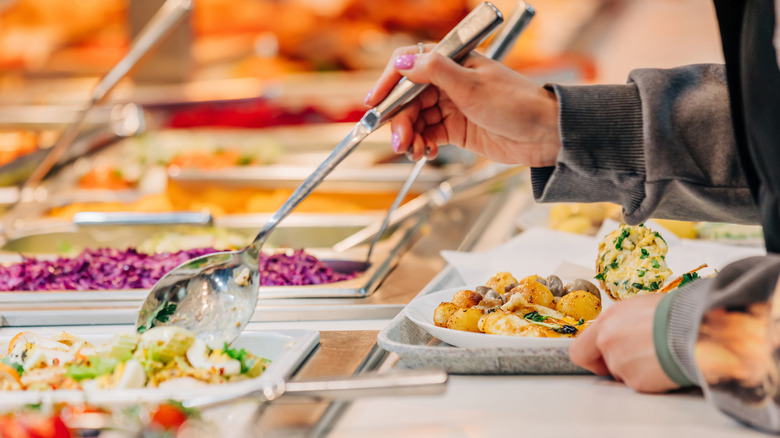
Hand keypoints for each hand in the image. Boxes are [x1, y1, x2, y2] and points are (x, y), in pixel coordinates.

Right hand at [364, 46, 560, 165]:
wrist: (544, 135)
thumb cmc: (518, 104)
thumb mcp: (472, 86)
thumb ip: (435, 71)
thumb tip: (403, 60)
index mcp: (453, 63)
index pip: (410, 66)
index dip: (389, 84)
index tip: (375, 104)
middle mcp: (449, 83)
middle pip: (409, 99)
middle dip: (401, 121)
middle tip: (401, 142)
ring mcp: (451, 106)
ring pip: (416, 120)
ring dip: (410, 136)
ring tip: (415, 151)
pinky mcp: (456, 129)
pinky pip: (428, 135)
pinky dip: (422, 145)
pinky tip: (427, 153)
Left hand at [569, 293, 679, 392]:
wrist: (697, 327)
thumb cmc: (675, 312)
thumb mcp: (638, 307)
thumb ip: (619, 323)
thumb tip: (618, 331)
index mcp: (606, 321)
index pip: (579, 349)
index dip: (590, 356)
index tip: (600, 357)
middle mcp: (608, 342)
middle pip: (598, 364)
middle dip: (610, 365)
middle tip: (633, 359)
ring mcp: (621, 363)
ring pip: (622, 374)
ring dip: (636, 369)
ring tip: (658, 353)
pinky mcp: (637, 382)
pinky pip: (639, 383)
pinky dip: (651, 378)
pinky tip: (664, 363)